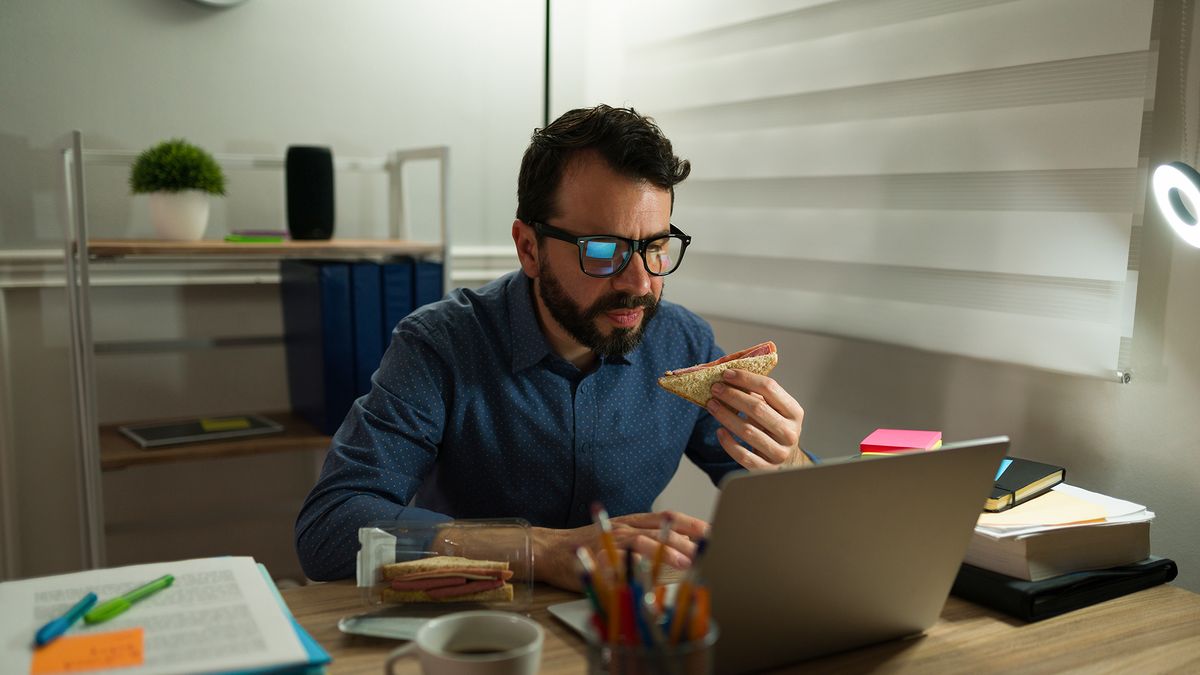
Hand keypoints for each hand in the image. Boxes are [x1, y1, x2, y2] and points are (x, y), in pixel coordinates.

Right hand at [531, 511, 708, 590]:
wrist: (550, 550)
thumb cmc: (590, 547)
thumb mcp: (624, 541)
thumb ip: (652, 542)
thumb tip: (687, 549)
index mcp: (635, 522)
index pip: (670, 517)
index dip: (694, 522)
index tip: (716, 531)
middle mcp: (625, 526)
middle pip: (660, 527)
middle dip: (687, 538)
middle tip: (708, 549)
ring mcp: (609, 539)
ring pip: (641, 540)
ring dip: (664, 550)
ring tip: (684, 561)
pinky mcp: (595, 555)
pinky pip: (614, 560)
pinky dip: (630, 566)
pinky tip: (645, 572)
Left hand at [706, 368, 807, 469]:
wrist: (788, 462)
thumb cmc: (776, 429)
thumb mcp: (776, 411)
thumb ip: (759, 395)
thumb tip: (730, 377)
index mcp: (794, 412)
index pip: (770, 388)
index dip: (746, 379)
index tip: (727, 374)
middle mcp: (790, 432)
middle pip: (758, 408)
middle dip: (733, 396)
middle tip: (715, 388)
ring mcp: (779, 452)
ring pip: (748, 431)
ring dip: (726, 416)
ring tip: (712, 405)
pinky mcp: (766, 469)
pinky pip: (743, 455)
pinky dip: (729, 443)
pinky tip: (719, 431)